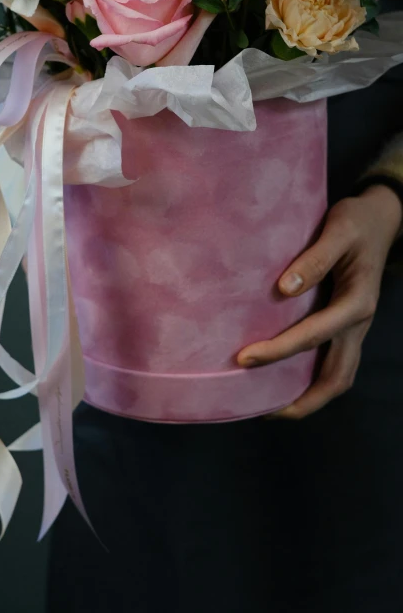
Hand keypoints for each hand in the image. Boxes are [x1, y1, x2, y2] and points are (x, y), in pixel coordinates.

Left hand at [237, 185, 402, 419]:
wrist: (382, 218)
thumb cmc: (357, 222)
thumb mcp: (338, 230)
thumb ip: (315, 259)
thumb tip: (284, 290)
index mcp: (357, 303)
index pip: (313, 336)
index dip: (278, 351)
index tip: (244, 358)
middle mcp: (359, 323)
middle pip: (336, 378)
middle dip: (301, 399)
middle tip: (261, 408)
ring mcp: (356, 328)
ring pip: (338, 376)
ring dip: (309, 396)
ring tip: (271, 405)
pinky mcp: (348, 325)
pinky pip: (334, 362)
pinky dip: (312, 378)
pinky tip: (284, 377)